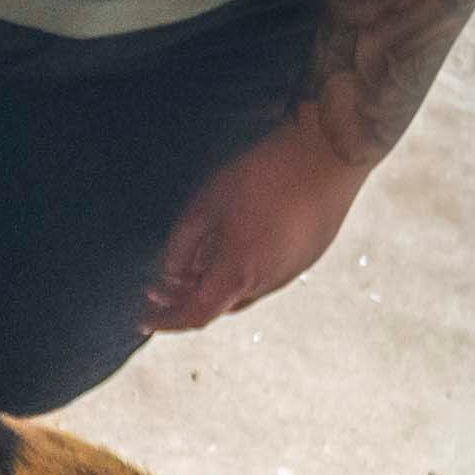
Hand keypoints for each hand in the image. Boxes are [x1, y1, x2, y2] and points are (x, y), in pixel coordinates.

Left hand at [143, 123, 372, 332]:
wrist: (329, 152)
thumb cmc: (265, 173)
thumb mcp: (207, 205)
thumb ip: (181, 247)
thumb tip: (168, 276)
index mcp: (239, 273)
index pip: (194, 315)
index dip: (166, 322)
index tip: (144, 320)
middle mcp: (267, 282)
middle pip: (217, 306)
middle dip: (186, 301)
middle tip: (161, 286)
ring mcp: (291, 273)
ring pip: (242, 292)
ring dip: (214, 286)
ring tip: (194, 263)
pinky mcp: (307, 259)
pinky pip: (266, 278)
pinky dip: (240, 275)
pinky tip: (231, 248)